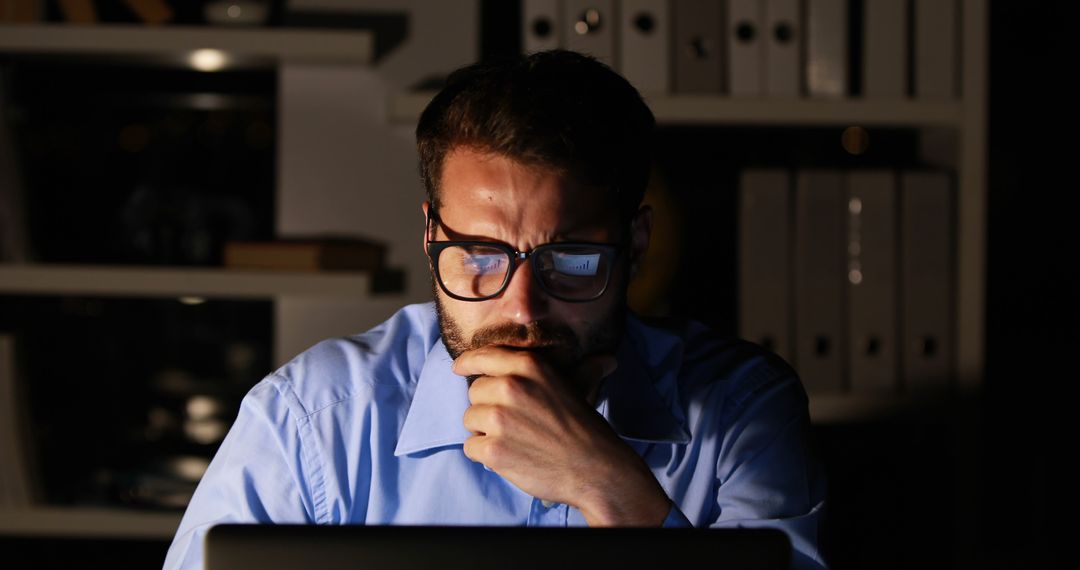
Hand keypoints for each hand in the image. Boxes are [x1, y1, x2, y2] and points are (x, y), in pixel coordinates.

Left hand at [453, 345, 670, 525]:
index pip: (483, 357)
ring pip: (469, 419)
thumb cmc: (583, 428)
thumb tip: (606, 359)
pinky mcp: (493, 449)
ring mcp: (499, 419)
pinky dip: (485, 455)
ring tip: (513, 440)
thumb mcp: (571, 387)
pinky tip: (508, 457)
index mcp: (529, 366)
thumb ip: (560, 371)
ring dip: (484, 432)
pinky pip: (470, 447)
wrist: (594, 467)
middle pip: (474, 391)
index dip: (468, 363)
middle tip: (512, 422)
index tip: (458, 368)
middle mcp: (510, 387)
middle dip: (487, 406)